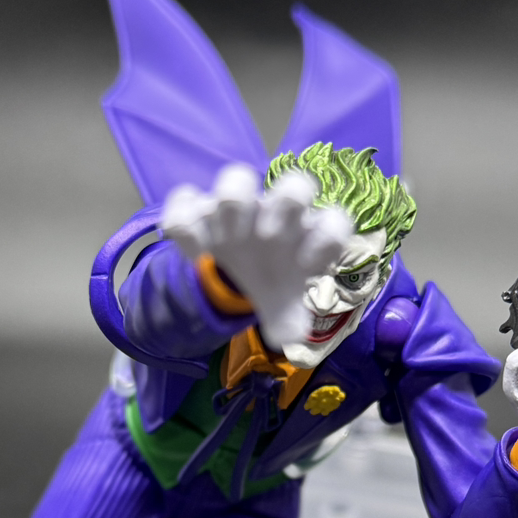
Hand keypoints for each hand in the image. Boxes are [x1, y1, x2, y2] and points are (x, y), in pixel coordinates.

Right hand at [160, 163, 351, 348]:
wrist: (232, 272)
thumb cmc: (269, 279)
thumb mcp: (281, 306)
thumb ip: (288, 320)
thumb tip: (289, 339)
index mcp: (305, 235)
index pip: (333, 222)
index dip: (328, 236)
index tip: (308, 264)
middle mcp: (276, 214)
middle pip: (295, 186)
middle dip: (285, 206)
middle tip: (268, 238)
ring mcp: (237, 208)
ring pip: (238, 178)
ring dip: (235, 199)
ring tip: (230, 236)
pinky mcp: (198, 211)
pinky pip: (186, 201)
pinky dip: (185, 218)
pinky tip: (193, 252)